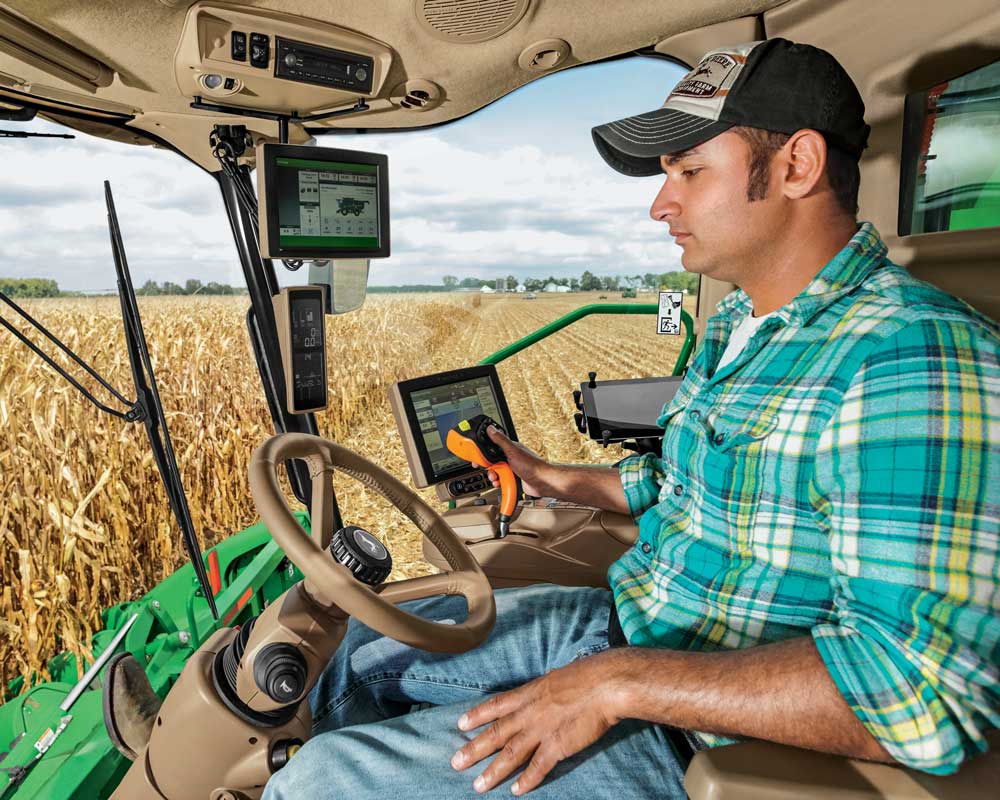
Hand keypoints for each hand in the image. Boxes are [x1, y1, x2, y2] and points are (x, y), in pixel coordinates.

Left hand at [450, 650, 626, 794]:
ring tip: (478, 786)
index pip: (496, 706)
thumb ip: (546, 687)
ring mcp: (542, 730)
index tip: (460, 724)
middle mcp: (529, 713)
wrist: (604, 685)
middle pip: (496, 733)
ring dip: (493, 771)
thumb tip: (545, 686)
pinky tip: (516, 791)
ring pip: (511, 754)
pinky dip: (527, 780)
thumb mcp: (557, 676)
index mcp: (529, 693)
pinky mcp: (558, 746)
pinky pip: (538, 767)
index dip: (477, 715)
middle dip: (474, 749)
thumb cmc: (586, 675)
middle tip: (456, 763)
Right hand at [484, 426, 550, 497]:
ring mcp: (512, 468)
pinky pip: (501, 480)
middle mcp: (510, 457)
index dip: (483, 453)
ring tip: (496, 478)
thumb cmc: (532, 465)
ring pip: (496, 472)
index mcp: (510, 448)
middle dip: (489, 467)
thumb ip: (501, 440)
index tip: (477, 458)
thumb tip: (491, 429)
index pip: (492, 447)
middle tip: (489, 470)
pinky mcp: (513, 478)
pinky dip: (499, 483)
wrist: (542, 483)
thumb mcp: (513, 451)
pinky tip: (501, 483)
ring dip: (494, 476)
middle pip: (492, 461)